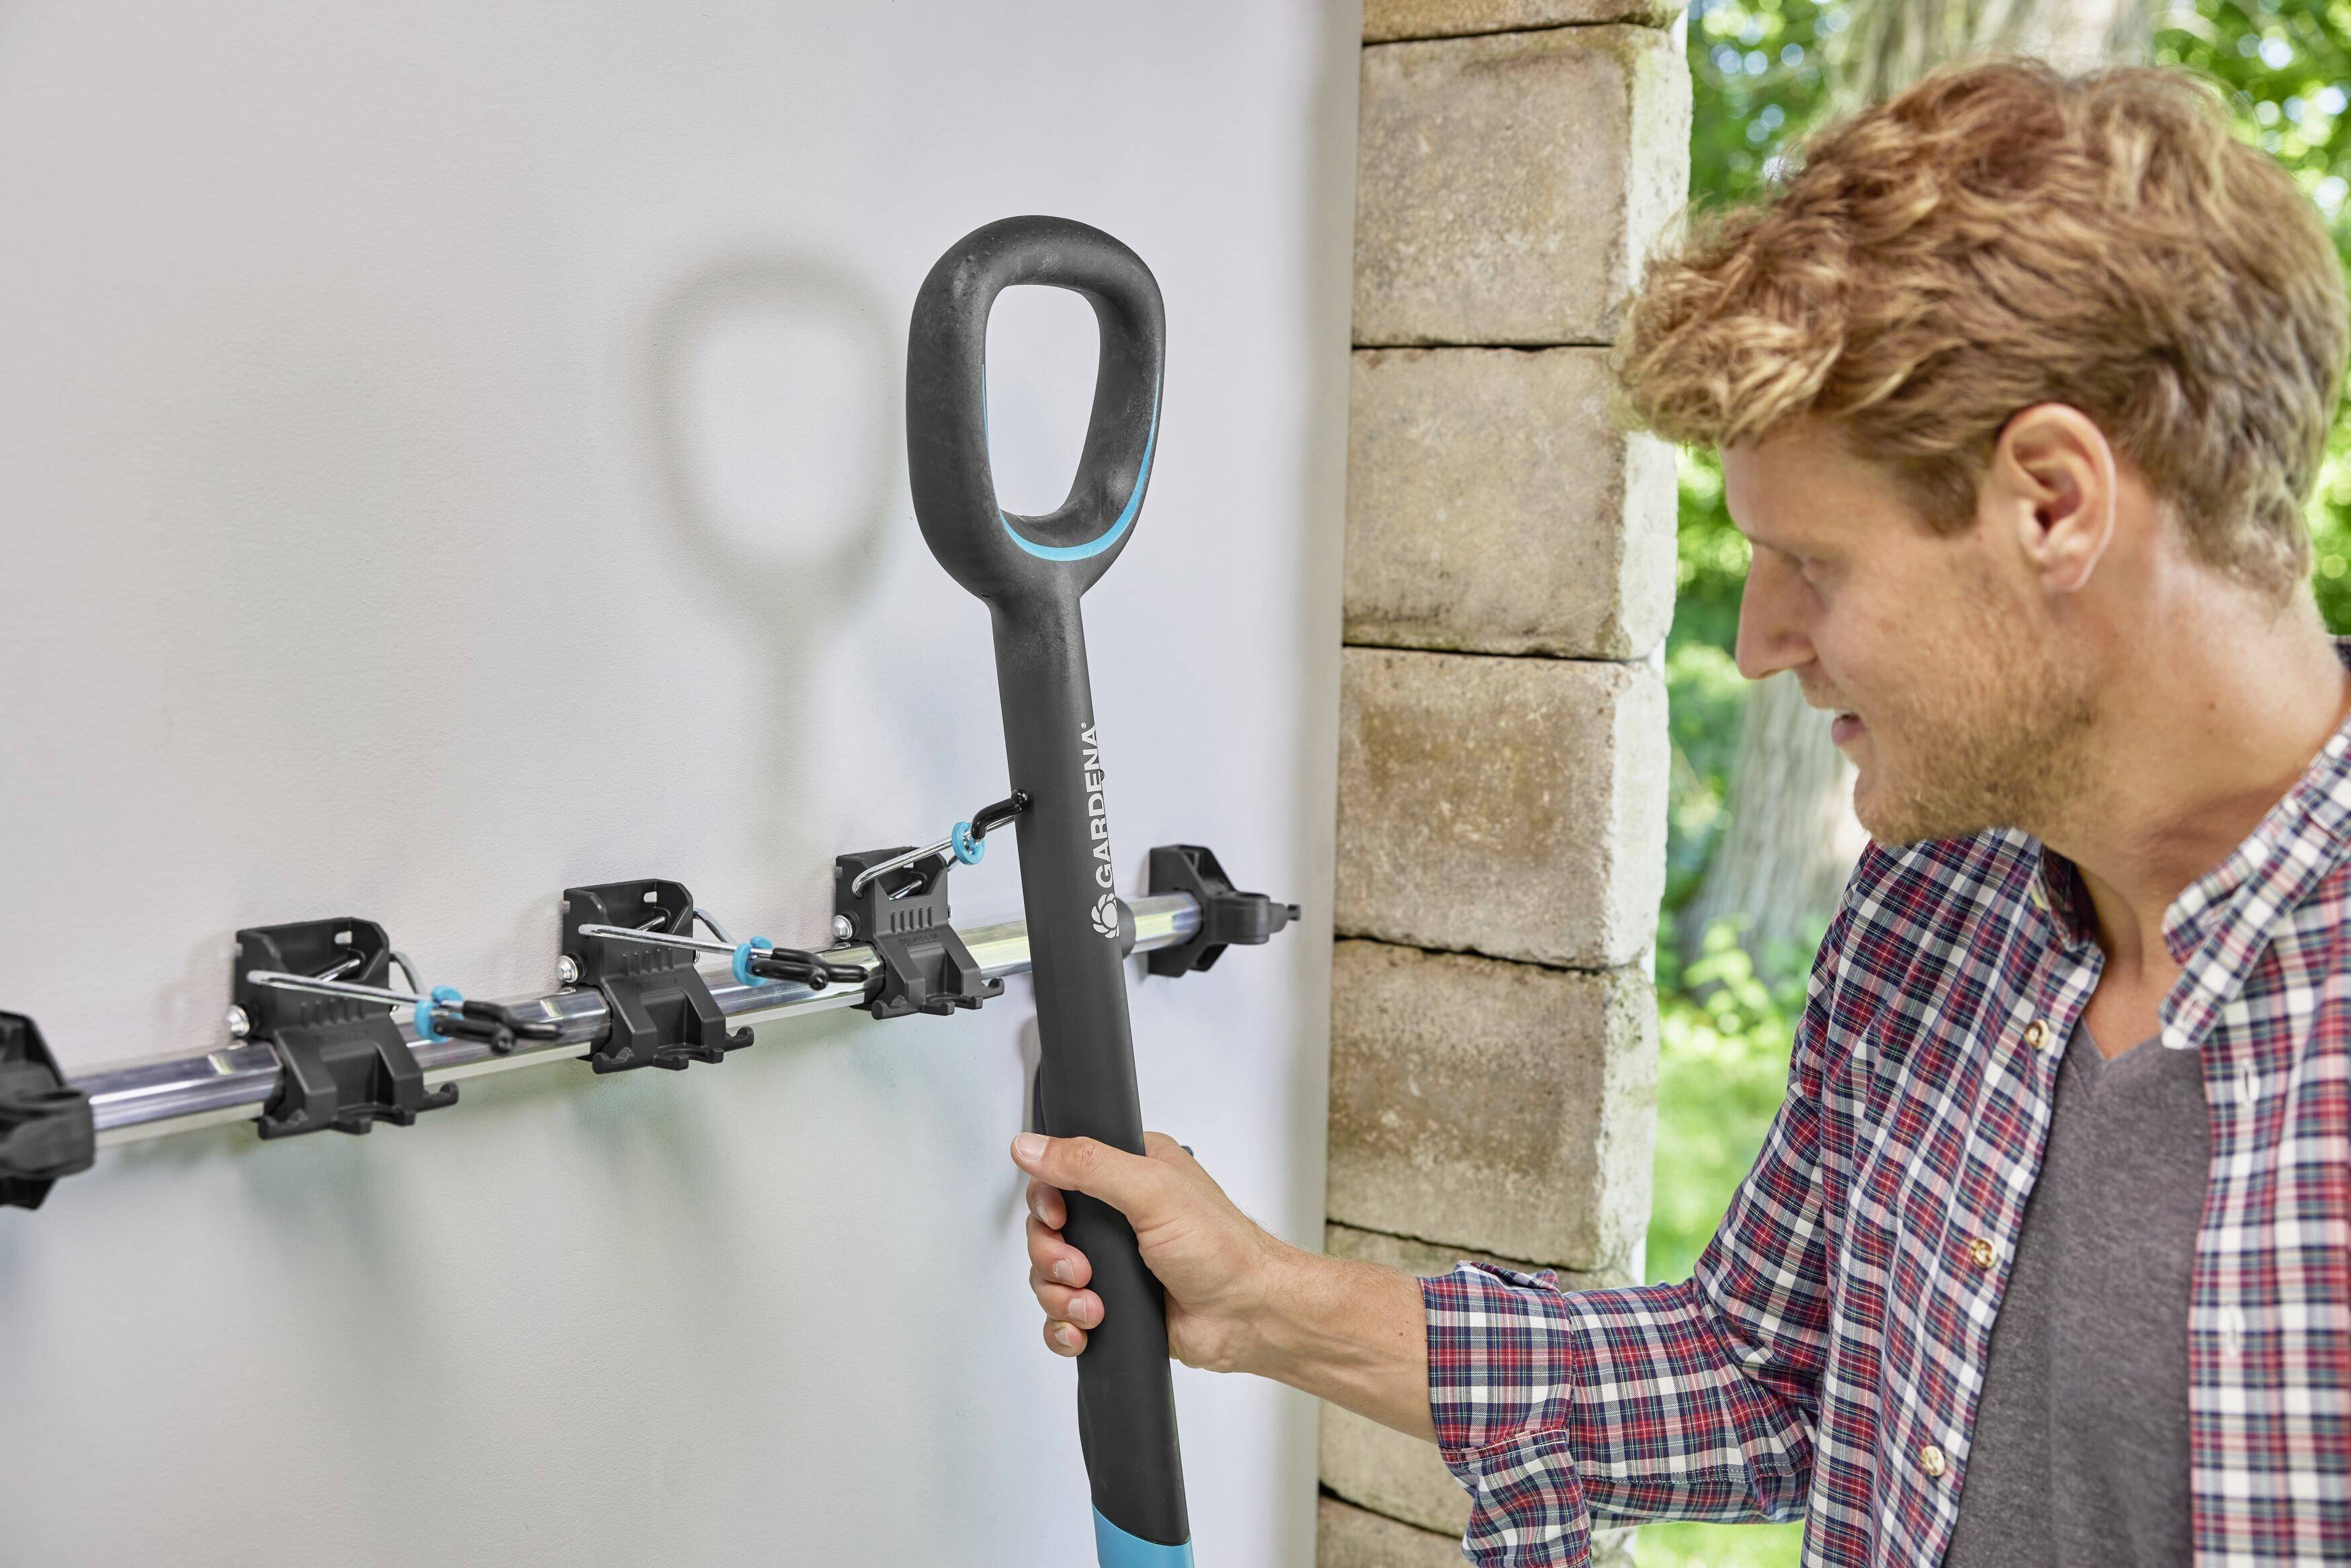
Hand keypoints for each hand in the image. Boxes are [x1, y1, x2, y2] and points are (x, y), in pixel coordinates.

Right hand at [1011, 1130, 1290, 1373]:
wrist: (1250, 1316)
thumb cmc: (1222, 1249)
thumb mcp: (1152, 1190)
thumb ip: (1088, 1165)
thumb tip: (1031, 1147)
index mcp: (1131, 1171)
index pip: (1060, 1174)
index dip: (1046, 1201)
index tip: (1058, 1220)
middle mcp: (1120, 1214)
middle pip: (1047, 1230)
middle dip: (1052, 1257)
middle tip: (1080, 1271)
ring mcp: (1116, 1262)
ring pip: (1050, 1276)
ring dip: (1060, 1296)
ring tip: (1093, 1308)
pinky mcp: (1115, 1304)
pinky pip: (1064, 1316)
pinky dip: (1064, 1326)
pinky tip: (1082, 1330)